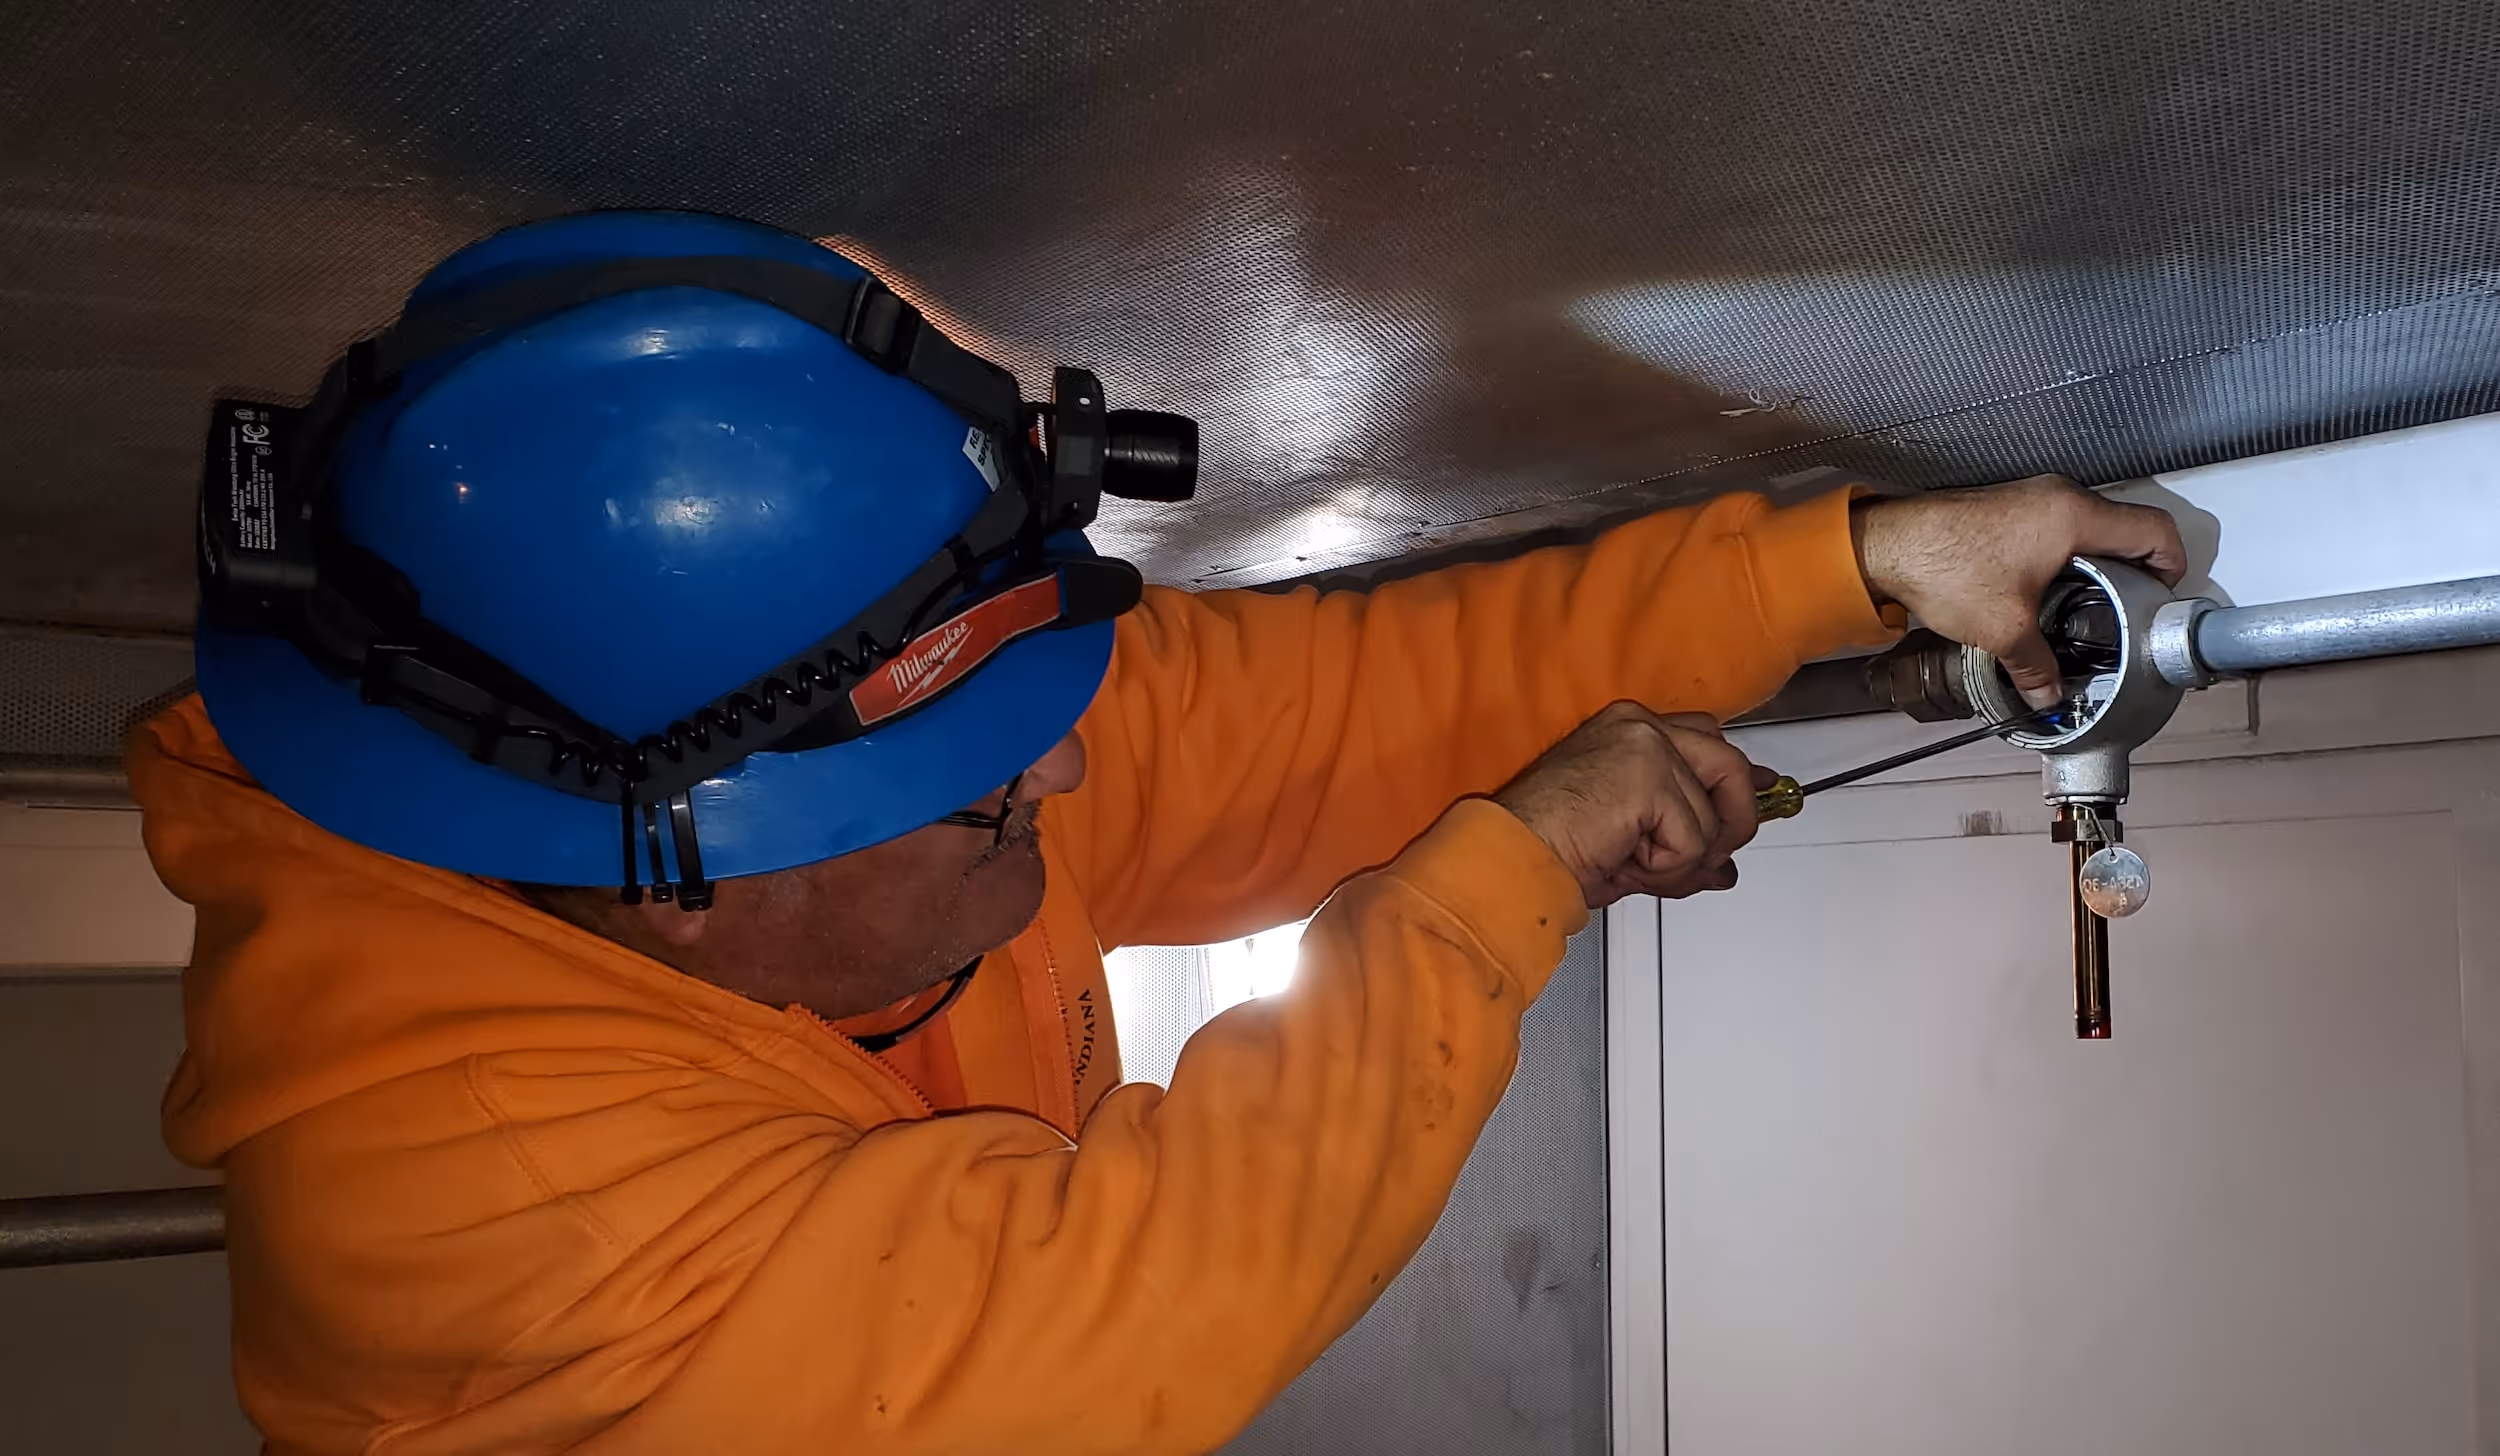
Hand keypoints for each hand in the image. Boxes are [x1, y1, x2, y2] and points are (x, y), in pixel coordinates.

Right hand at [1494, 702, 1766, 907]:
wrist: (1514, 855)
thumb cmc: (1550, 846)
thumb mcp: (1632, 840)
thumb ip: (1682, 837)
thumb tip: (1723, 864)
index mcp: (1629, 729)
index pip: (1706, 739)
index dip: (1737, 776)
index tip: (1762, 790)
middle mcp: (1640, 725)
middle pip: (1728, 765)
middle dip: (1732, 821)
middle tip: (1712, 861)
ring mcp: (1647, 746)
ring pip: (1714, 813)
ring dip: (1684, 858)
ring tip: (1636, 865)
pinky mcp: (1650, 776)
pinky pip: (1693, 838)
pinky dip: (1667, 867)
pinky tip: (1625, 861)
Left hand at [1854, 475, 2187, 708]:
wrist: (1886, 544)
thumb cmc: (1942, 566)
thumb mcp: (2003, 628)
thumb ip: (2035, 665)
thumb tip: (2048, 692)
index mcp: (2074, 515)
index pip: (2154, 530)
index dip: (2172, 566)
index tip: (2165, 598)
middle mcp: (2059, 497)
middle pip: (2127, 527)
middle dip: (2137, 570)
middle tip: (2133, 610)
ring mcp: (2034, 499)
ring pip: (2093, 528)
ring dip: (2101, 563)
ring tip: (2096, 607)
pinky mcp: (2012, 509)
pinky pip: (2061, 528)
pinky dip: (2071, 556)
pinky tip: (2056, 592)